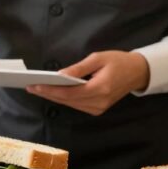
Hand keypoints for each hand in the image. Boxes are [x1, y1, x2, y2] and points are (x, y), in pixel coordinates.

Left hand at [26, 51, 149, 115]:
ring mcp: (99, 108)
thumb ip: (78, 68)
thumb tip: (59, 75)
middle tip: (30, 87)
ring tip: (37, 89)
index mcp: (100, 88)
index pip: (69, 93)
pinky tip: (52, 93)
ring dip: (53, 97)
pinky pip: (76, 105)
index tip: (35, 86)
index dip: (50, 90)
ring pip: (70, 104)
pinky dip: (64, 99)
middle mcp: (99, 102)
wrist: (137, 72)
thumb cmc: (118, 61)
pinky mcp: (98, 109)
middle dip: (47, 94)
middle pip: (67, 101)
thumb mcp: (98, 58)